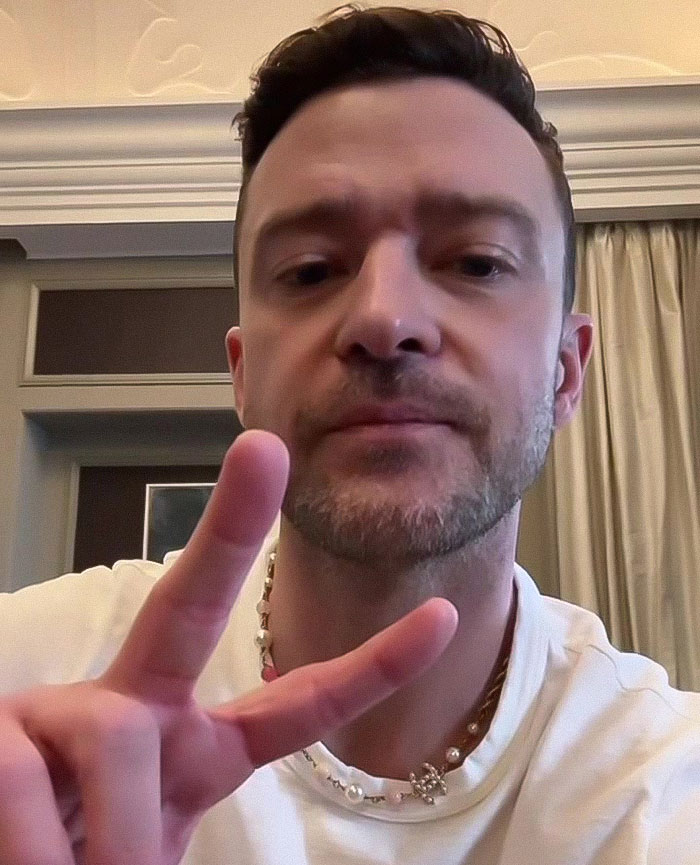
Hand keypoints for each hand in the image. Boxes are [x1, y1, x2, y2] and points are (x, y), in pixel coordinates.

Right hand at [0, 430, 457, 864]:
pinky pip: (24, 770)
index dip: (373, 667)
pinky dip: (33, 835)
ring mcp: (71, 709)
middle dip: (233, 525)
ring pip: (118, 737)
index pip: (299, 705)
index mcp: (197, 748)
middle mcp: (139, 708)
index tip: (442, 616)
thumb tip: (131, 853)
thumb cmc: (80, 855)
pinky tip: (19, 845)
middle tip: (264, 448)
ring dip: (103, 833)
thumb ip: (158, 830)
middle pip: (195, 603)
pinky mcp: (5, 728)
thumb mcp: (144, 853)